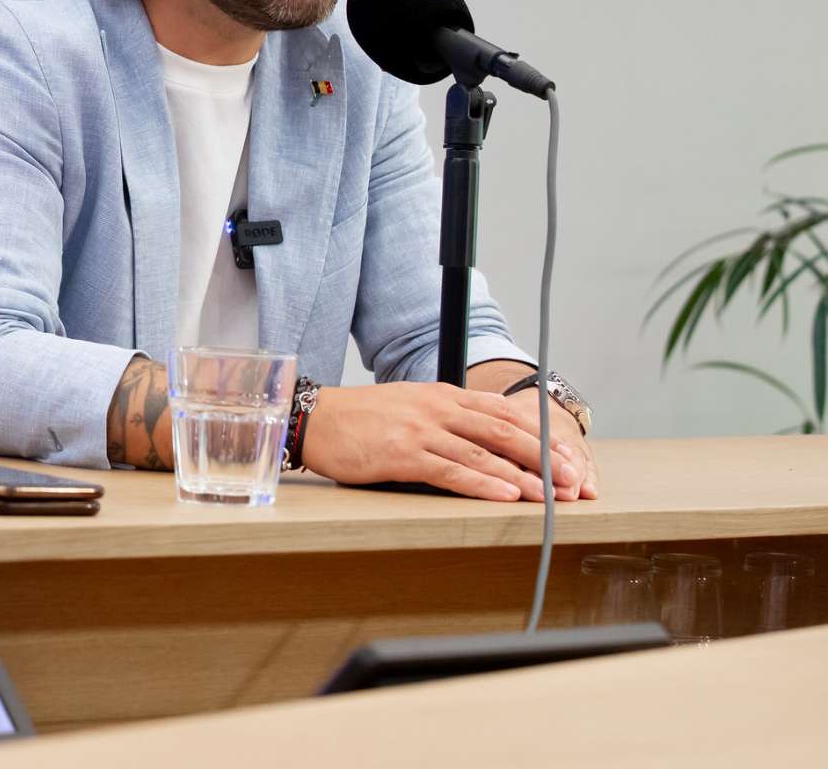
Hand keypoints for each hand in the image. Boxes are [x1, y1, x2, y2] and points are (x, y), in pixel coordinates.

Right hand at [302, 382, 584, 501]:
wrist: (316, 418)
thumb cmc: (362, 418)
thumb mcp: (412, 407)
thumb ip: (448, 419)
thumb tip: (486, 443)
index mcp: (444, 395)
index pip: (505, 413)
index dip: (543, 435)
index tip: (570, 457)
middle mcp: (439, 408)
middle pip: (505, 431)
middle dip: (545, 456)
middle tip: (574, 480)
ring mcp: (422, 430)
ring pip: (484, 452)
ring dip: (523, 475)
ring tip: (553, 495)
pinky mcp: (403, 453)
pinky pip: (451, 470)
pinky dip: (483, 483)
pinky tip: (506, 495)